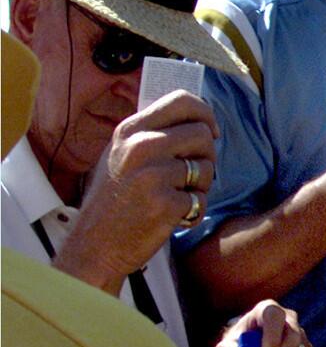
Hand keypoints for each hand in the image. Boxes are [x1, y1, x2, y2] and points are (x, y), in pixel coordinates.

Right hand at [53, 90, 217, 293]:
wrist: (93, 246)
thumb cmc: (114, 200)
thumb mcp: (122, 155)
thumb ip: (153, 134)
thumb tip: (200, 119)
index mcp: (130, 131)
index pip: (182, 101)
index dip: (205, 114)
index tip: (211, 131)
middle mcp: (140, 147)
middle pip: (202, 134)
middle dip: (206, 156)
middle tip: (190, 175)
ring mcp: (152, 175)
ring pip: (206, 168)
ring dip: (199, 187)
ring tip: (173, 198)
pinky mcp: (165, 204)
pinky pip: (200, 200)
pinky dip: (193, 212)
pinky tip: (171, 218)